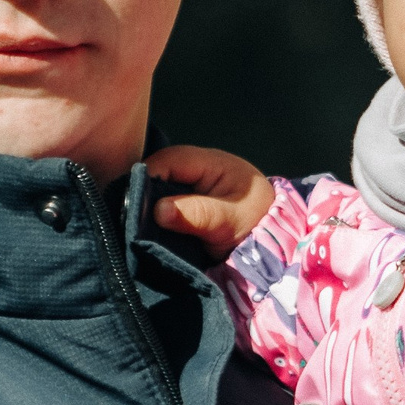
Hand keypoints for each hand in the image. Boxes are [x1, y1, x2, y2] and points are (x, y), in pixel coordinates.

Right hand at [145, 145, 275, 257]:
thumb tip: (159, 210)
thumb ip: (197, 214)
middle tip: (130, 216)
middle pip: (159, 172)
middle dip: (144, 192)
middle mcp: (198, 169)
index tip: (133, 202)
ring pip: (159, 189)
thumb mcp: (230, 221)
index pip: (169, 160)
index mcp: (212, 162)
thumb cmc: (258, 225)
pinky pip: (165, 204)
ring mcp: (192, 186)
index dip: (148, 177)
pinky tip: (146, 229)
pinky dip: (155, 215)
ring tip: (135, 225)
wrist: (274, 244)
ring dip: (148, 206)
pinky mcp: (188, 203)